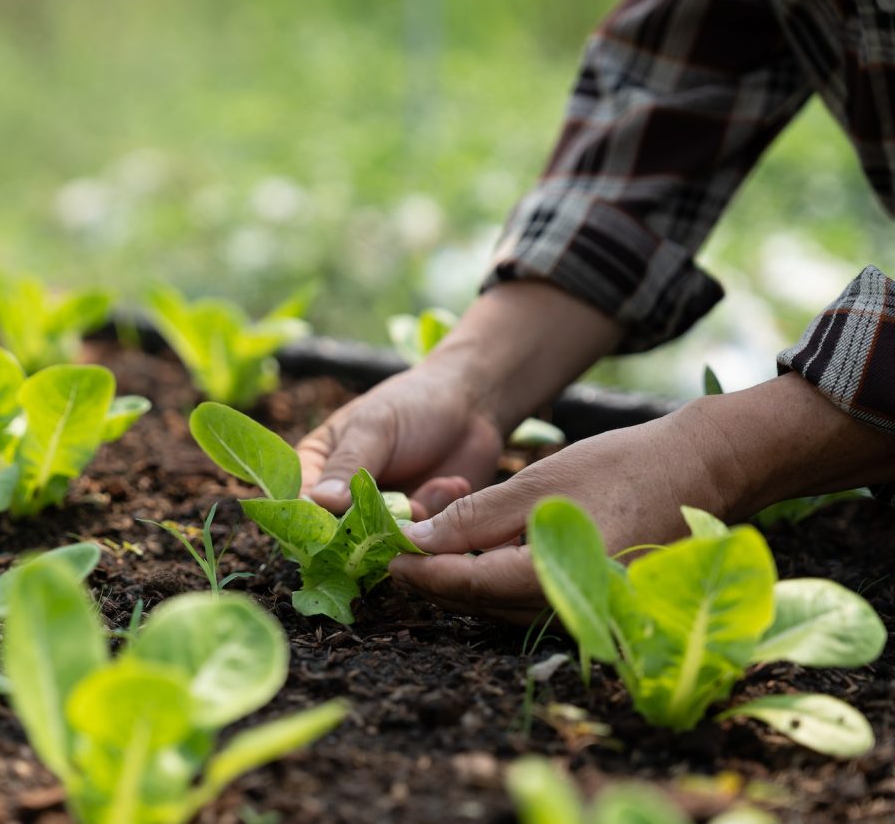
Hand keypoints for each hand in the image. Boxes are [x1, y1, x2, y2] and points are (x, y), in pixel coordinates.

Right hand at [296, 281, 625, 516]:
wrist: (472, 403)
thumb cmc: (412, 404)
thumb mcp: (374, 428)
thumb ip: (348, 465)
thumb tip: (318, 501)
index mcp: (317, 466)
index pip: (300, 503)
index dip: (311, 521)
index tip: (336, 526)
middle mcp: (342, 498)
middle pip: (335, 535)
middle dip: (367, 531)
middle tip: (398, 514)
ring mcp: (378, 516)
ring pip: (377, 545)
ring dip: (408, 522)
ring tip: (434, 486)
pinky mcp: (414, 528)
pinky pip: (414, 543)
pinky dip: (434, 516)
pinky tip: (450, 484)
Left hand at [389, 373, 894, 623]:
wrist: (701, 470)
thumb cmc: (622, 468)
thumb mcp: (537, 483)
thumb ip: (476, 518)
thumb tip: (419, 540)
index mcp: (548, 580)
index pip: (459, 584)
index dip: (413, 568)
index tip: (376, 549)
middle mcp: (561, 608)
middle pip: (471, 599)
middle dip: (427, 572)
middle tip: (389, 541)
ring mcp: (575, 607)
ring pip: (492, 600)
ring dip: (454, 572)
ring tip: (420, 534)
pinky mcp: (582, 597)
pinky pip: (519, 593)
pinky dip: (487, 570)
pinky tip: (469, 540)